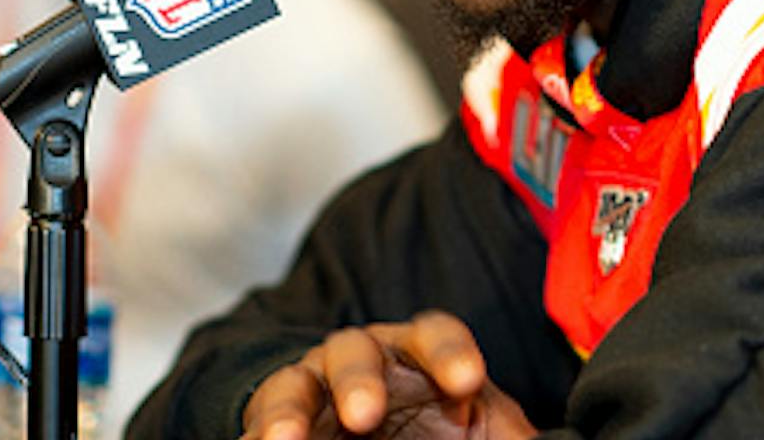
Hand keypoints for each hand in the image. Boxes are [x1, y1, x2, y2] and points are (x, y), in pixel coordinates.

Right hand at [240, 311, 537, 439]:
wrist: (380, 434)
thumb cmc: (444, 430)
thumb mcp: (485, 431)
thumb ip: (504, 432)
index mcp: (421, 353)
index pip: (436, 334)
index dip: (450, 353)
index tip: (468, 384)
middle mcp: (362, 359)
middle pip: (357, 352)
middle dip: (359, 382)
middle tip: (364, 417)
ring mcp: (311, 389)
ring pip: (292, 387)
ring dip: (286, 413)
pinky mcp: (274, 422)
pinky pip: (260, 429)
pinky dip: (259, 439)